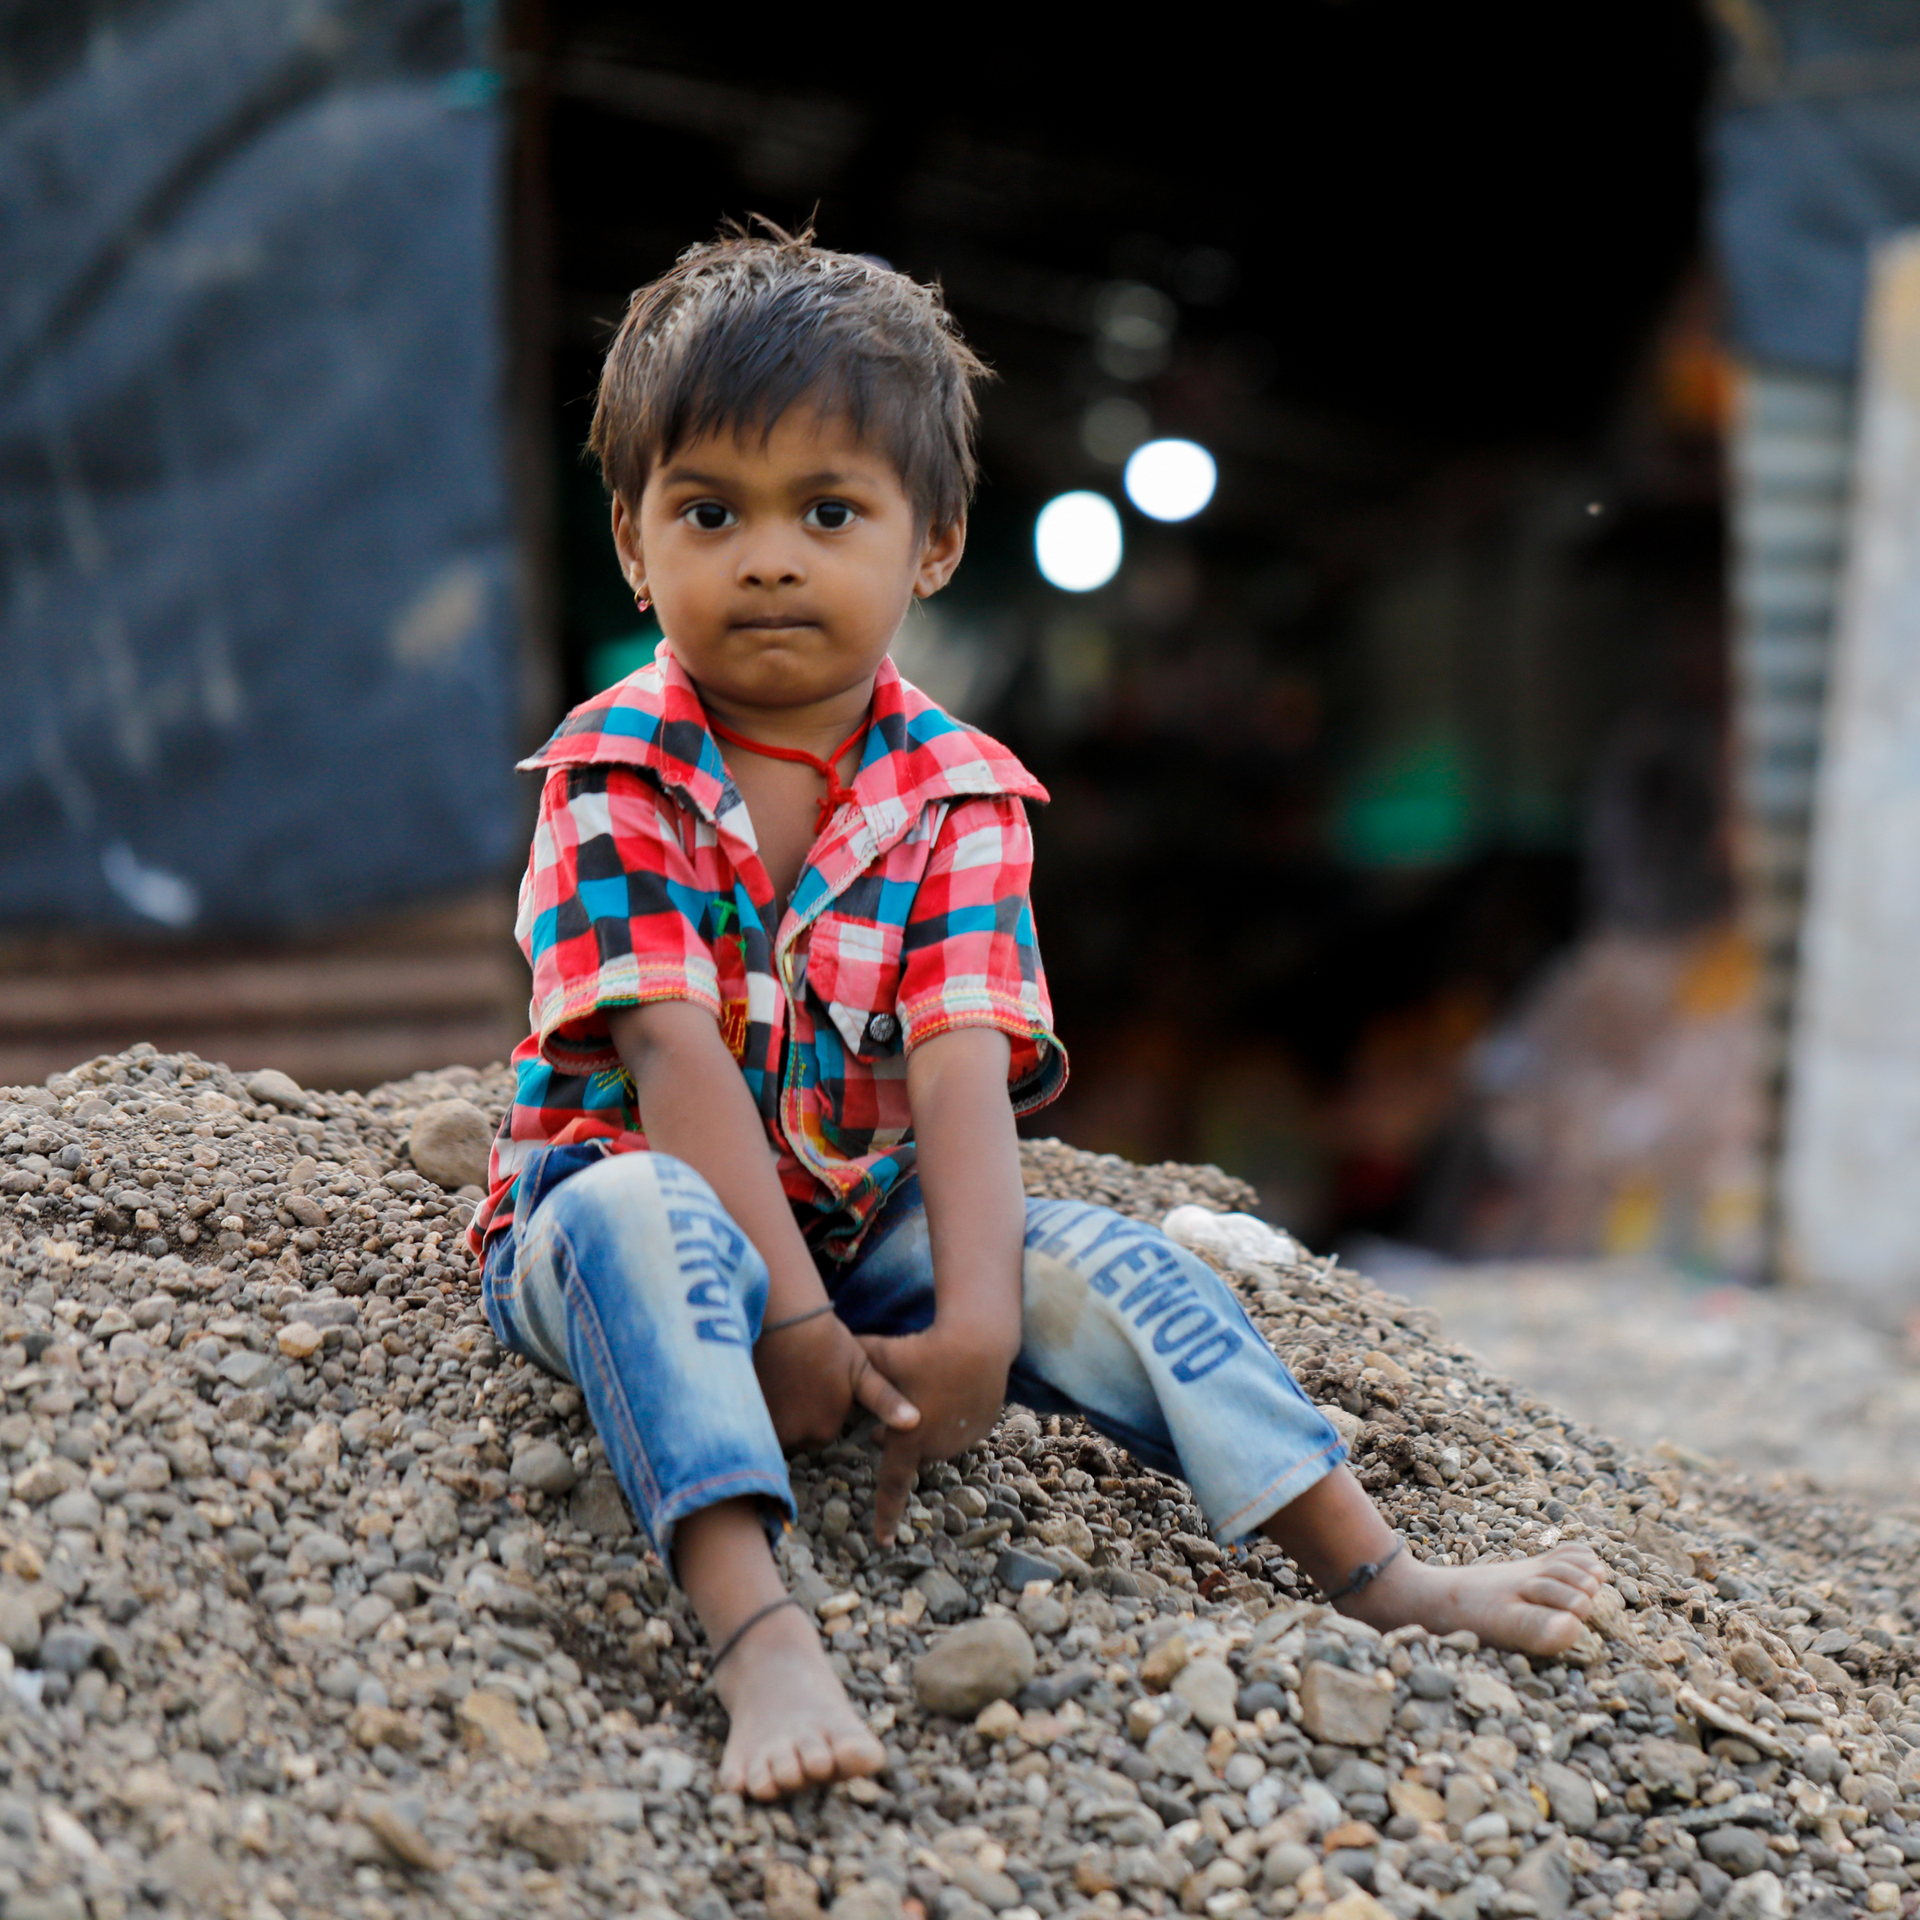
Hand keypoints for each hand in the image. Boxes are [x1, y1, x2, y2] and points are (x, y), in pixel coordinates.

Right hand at [755, 1311, 919, 1452]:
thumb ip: (885, 1401)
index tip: (818, 1383)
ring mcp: (767, 1427)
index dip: (819, 1406)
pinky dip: (753, 1406)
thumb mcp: (862, 1371)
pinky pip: (751, 1420)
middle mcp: (794, 1437)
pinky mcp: (744, 1415)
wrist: (787, 1320)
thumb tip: (916, 1423)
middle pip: (794, 1433)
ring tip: (779, 1377)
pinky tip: (760, 1379)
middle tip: (798, 1379)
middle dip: (796, 1414)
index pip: (820, 1430)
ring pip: (773, 1427)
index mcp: (825, 1430)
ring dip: (773, 1410)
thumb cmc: (829, 1342)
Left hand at [856, 1326, 1012, 1541]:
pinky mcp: (983, 1428)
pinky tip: (951, 1387)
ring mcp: (963, 1440)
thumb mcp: (879, 1355)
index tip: (884, 1542)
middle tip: (890, 1420)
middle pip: (910, 1450)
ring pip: (936, 1439)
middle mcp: (936, 1447)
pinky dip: (952, 1414)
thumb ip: (851, 1368)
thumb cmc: (922, 1349)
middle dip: (899, 1439)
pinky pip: (960, 1428)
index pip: (892, 1486)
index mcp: (907, 1440)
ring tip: (927, 1391)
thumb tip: (820, 1361)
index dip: (886, 1516)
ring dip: (927, 1426)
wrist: (978, 1342)